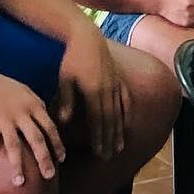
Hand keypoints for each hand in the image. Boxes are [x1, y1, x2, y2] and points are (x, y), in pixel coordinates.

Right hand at [0, 65, 65, 184]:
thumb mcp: (23, 92)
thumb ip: (35, 107)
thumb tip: (46, 120)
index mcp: (33, 104)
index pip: (50, 127)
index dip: (57, 144)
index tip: (61, 160)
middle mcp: (21, 112)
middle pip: (37, 139)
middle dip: (44, 159)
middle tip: (49, 176)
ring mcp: (3, 117)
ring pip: (14, 145)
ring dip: (17, 165)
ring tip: (20, 182)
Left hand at [56, 24, 127, 159]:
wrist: (87, 37)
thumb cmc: (72, 58)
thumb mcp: (65, 79)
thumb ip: (67, 100)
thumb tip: (65, 121)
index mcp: (93, 91)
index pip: (97, 120)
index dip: (99, 138)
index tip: (100, 153)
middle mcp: (108, 90)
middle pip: (110, 120)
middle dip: (110, 140)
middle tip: (110, 157)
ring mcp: (115, 84)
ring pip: (119, 112)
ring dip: (119, 131)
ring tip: (120, 146)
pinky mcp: (118, 78)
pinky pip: (125, 98)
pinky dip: (127, 112)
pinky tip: (128, 122)